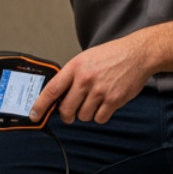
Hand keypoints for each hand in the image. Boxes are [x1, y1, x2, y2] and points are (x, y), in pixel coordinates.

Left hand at [32, 36, 153, 124]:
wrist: (138, 54)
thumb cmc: (112, 55)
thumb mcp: (86, 58)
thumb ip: (72, 75)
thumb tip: (59, 96)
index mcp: (76, 67)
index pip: (52, 90)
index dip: (40, 105)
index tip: (34, 114)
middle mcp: (85, 79)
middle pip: (66, 110)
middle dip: (66, 115)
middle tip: (70, 113)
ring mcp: (100, 91)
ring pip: (83, 116)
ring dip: (86, 113)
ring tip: (94, 101)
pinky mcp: (113, 100)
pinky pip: (99, 119)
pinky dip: (100, 115)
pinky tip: (105, 104)